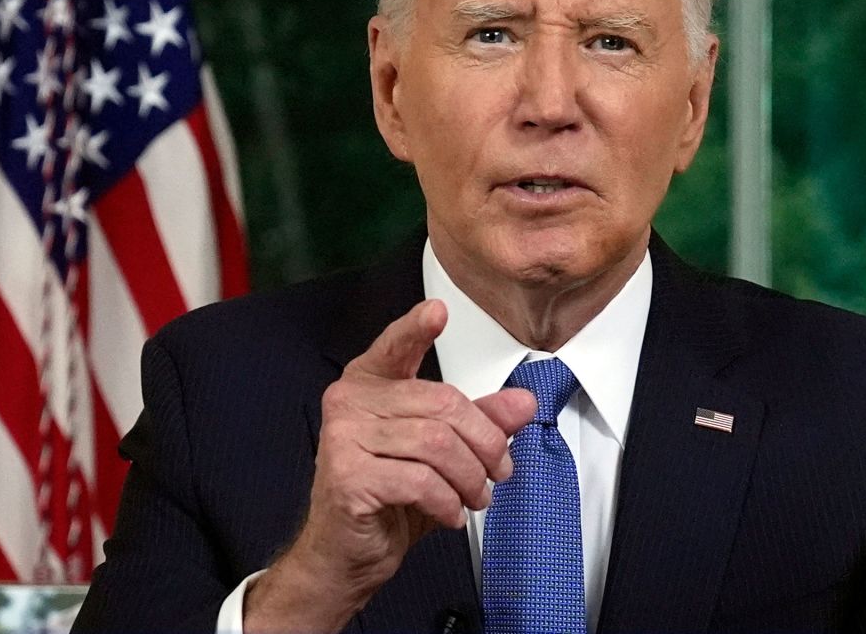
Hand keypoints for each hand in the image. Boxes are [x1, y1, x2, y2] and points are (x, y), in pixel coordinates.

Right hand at [244, 300, 536, 632]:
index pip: (396, 346)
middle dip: (484, 443)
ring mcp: (343, 437)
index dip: (417, 328)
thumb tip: (522, 402)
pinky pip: (419, 479)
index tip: (438, 311)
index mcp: (370, 384)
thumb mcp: (444, 455)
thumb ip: (480, 423)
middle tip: (498, 471)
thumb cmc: (387, 498)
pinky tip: (450, 512)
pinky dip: (447, 501)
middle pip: (441, 404)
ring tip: (475, 496)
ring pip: (436, 443)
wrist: (344, 555)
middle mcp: (350, 402)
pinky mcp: (347, 475)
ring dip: (470, 477)